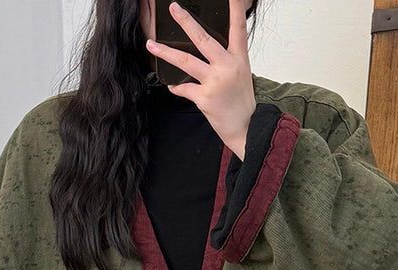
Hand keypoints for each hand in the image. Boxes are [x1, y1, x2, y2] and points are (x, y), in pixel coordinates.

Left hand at [146, 0, 256, 159]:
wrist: (246, 128)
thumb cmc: (242, 102)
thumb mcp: (241, 74)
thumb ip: (227, 59)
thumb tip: (208, 48)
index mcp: (239, 58)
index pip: (238, 27)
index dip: (235, 8)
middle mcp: (227, 66)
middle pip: (203, 38)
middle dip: (186, 21)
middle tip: (174, 8)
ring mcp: (215, 82)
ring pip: (185, 61)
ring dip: (165, 52)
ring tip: (151, 44)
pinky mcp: (204, 98)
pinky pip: (184, 88)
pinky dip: (176, 87)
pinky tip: (172, 85)